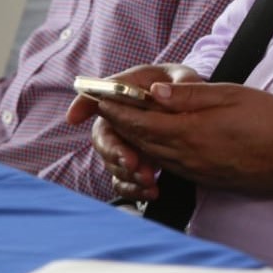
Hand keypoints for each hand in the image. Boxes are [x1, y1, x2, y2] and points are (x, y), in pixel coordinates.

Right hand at [66, 63, 201, 200]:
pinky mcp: (134, 159)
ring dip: (126, 172)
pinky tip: (151, 192)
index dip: (85, 104)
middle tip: (130, 162)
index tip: (73, 118)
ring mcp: (125, 139)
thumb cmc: (188, 87)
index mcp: (131, 87)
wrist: (199, 107)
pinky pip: (124, 178)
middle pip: (104, 134)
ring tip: (149, 179)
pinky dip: (134, 188)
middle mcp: (122, 114)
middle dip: (113, 150)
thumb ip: (181, 86)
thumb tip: (158, 91)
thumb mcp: (189, 80)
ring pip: (113, 160)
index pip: (102, 94)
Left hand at [95, 80, 272, 197]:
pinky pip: (168, 163)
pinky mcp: (202, 178)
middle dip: (120, 123)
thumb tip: (154, 90)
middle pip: (141, 139)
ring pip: (152, 153)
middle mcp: (186, 155)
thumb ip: (190, 94)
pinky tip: (153, 142)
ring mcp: (193, 169)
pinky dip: (152, 151)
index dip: (118, 109)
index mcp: (190, 131)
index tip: (102, 97)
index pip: (141, 121)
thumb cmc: (268, 121)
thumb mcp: (231, 95)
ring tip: (122, 123)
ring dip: (134, 138)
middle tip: (104, 108)